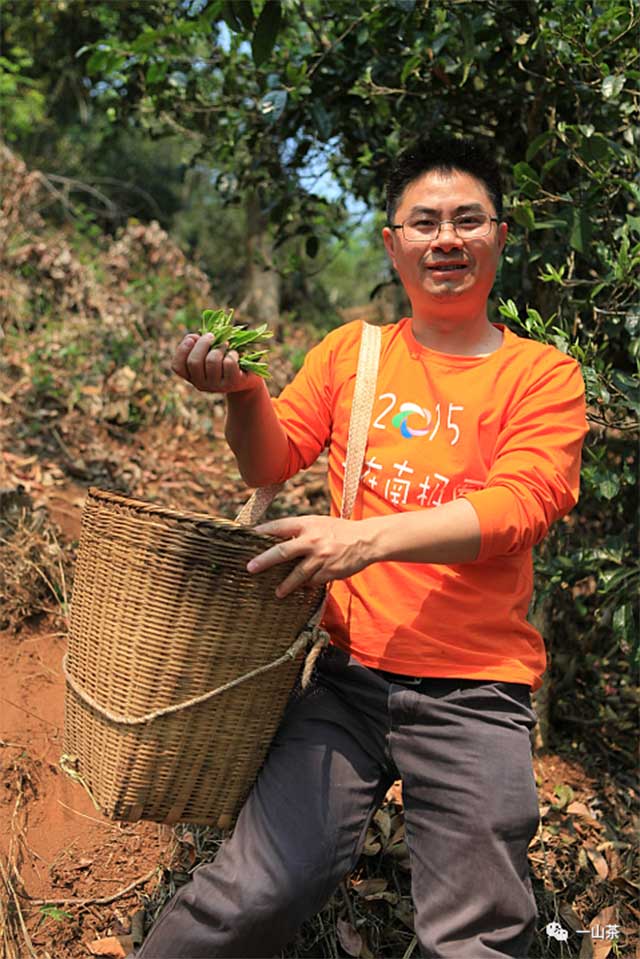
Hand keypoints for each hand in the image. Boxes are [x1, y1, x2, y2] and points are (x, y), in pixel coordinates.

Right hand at [171, 333, 262, 394]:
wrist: (247, 377)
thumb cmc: (224, 359)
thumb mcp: (208, 351)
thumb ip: (198, 343)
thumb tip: (195, 338)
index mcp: (191, 376)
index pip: (177, 366)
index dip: (183, 349)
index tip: (193, 338)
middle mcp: (201, 384)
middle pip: (194, 361)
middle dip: (203, 343)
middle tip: (211, 336)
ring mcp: (216, 386)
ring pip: (212, 361)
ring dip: (219, 347)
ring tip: (225, 346)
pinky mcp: (232, 383)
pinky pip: (229, 363)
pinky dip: (232, 353)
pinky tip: (235, 354)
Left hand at [246, 515, 372, 597]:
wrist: (366, 540)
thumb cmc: (338, 530)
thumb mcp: (318, 523)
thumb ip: (299, 531)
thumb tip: (274, 541)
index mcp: (307, 524)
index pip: (279, 526)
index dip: (262, 531)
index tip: (248, 536)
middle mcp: (312, 540)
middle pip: (282, 552)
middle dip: (264, 561)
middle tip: (251, 568)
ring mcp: (321, 557)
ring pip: (297, 574)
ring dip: (285, 585)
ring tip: (278, 592)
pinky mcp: (330, 571)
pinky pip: (312, 582)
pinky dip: (306, 585)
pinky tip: (301, 588)